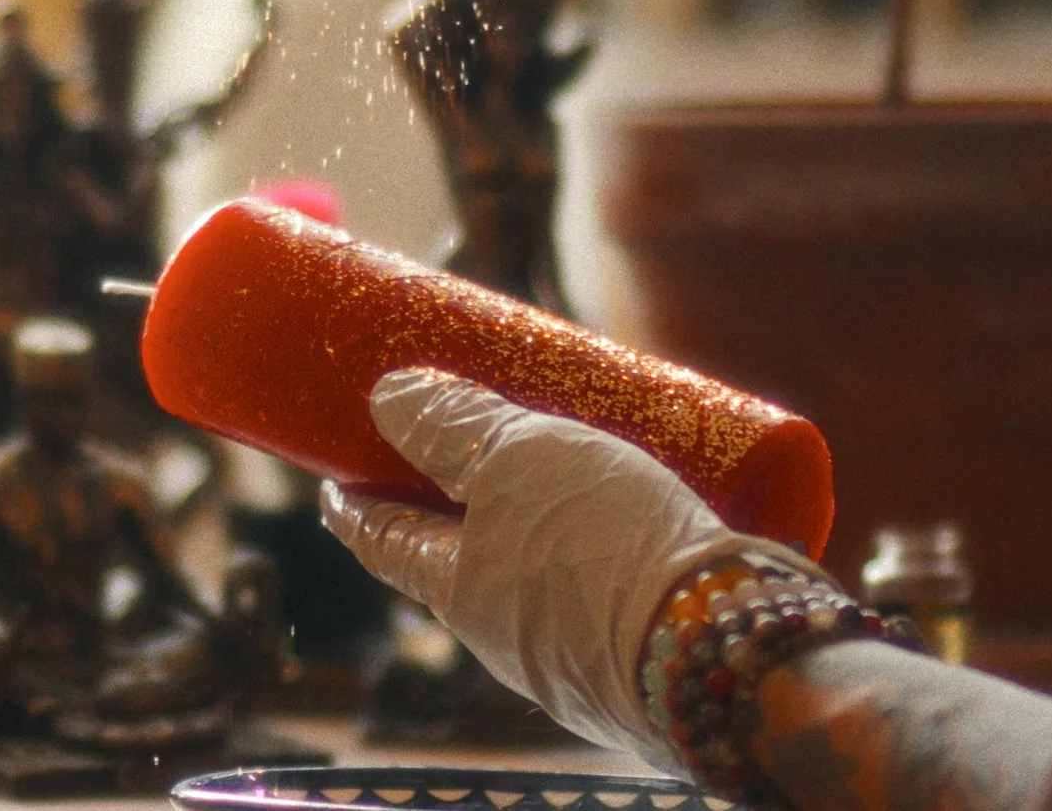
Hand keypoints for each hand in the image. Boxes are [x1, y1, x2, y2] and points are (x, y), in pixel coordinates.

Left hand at [320, 367, 826, 766]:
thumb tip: (388, 396)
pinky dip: (603, 558)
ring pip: (537, 582)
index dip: (354, 507)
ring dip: (536, 535)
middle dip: (450, 516)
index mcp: (457, 590)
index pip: (382, 542)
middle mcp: (506, 634)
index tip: (334, 483)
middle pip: (457, 564)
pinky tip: (636, 525)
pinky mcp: (642, 656)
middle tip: (452, 459)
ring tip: (561, 475)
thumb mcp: (517, 459)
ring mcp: (574, 655)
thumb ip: (454, 428)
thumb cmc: (599, 547)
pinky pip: (605, 595)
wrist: (717, 644)